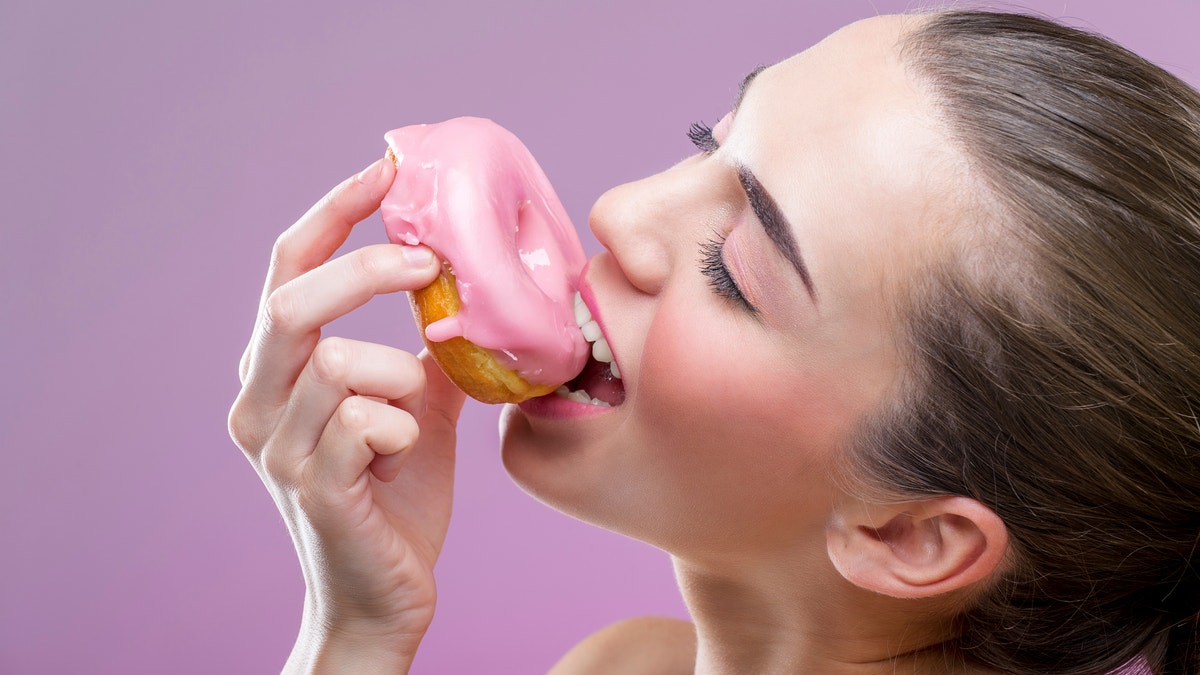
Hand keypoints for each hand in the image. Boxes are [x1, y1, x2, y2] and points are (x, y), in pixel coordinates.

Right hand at [228, 156, 465, 672]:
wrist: (382, 596)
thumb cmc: (395, 498)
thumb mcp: (415, 410)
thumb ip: (426, 355)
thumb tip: (472, 297)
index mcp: (275, 372)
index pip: (285, 269)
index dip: (332, 212)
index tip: (385, 168)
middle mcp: (257, 403)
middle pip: (292, 300)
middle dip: (365, 271)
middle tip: (428, 263)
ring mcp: (278, 447)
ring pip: (338, 363)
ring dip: (398, 376)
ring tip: (414, 416)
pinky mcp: (314, 487)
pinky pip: (362, 422)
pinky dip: (402, 428)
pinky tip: (404, 457)